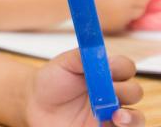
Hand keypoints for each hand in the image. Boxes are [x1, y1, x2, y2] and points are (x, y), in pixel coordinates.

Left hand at [25, 49, 143, 126]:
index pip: (125, 67)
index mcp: (105, 73)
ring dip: (131, 117)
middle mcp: (113, 93)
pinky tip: (113, 121)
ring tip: (117, 115)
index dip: (121, 66)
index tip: (109, 68)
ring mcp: (111, 114)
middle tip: (109, 91)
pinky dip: (125, 126)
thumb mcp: (63, 64)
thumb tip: (101, 54)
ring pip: (135, 117)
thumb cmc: (52, 81)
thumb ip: (81, 56)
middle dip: (125, 90)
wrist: (36, 105)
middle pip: (134, 91)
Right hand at [91, 0, 150, 32]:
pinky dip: (117, 16)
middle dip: (135, 0)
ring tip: (110, 0)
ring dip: (127, 9)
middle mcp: (126, 10)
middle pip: (141, 6)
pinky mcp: (111, 28)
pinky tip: (105, 9)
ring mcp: (119, 21)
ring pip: (132, 15)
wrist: (66, 0)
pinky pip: (121, 22)